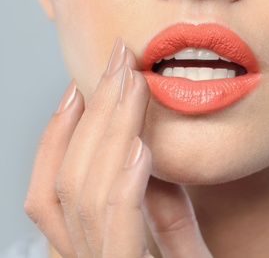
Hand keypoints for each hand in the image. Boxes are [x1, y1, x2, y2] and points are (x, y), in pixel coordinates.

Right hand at [24, 38, 211, 257]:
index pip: (53, 192)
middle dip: (91, 116)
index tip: (83, 88)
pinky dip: (124, 189)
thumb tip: (144, 149)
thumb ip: (161, 206)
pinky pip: (118, 234)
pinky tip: (139, 149)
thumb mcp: (179, 243)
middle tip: (115, 65)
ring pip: (82, 200)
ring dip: (107, 134)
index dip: (58, 136)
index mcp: (97, 250)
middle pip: (68, 184)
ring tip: (129, 87)